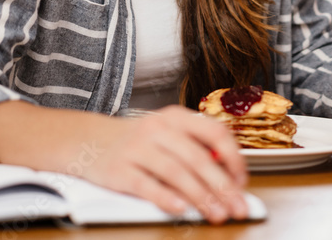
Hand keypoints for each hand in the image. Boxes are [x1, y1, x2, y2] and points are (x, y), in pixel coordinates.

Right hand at [84, 105, 248, 223]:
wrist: (89, 140)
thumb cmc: (139, 141)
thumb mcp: (168, 133)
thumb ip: (196, 147)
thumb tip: (230, 176)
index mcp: (175, 117)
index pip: (214, 132)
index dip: (233, 158)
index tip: (242, 181)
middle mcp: (157, 129)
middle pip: (197, 157)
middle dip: (222, 186)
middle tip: (237, 206)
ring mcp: (136, 148)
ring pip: (176, 172)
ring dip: (200, 196)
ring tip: (216, 214)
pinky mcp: (118, 170)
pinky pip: (146, 185)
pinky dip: (165, 198)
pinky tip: (181, 209)